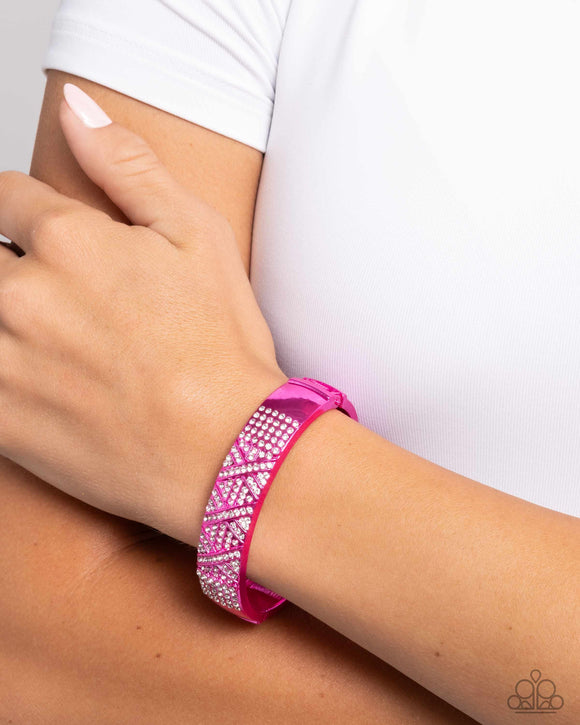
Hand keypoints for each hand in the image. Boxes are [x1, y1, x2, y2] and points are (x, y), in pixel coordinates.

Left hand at [0, 83, 287, 545]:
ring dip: (8, 318)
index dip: (24, 211)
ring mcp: (4, 361)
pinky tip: (43, 376)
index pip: (5, 196)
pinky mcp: (0, 419)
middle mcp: (23, 295)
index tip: (44, 234)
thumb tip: (75, 106)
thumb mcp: (199, 236)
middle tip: (61, 300)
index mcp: (69, 240)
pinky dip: (6, 368)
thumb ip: (129, 165)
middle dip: (13, 266)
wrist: (225, 450)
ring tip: (58, 336)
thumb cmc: (221, 347)